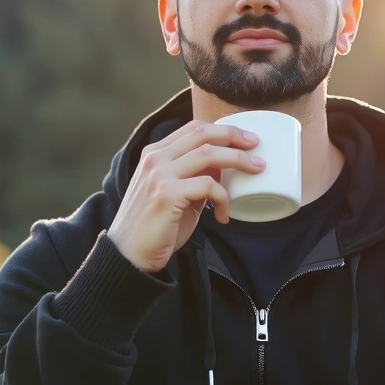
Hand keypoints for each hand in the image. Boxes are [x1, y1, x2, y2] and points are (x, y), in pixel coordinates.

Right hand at [107, 120, 264, 271]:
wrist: (128, 255)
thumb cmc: (155, 227)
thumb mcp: (173, 192)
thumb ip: (193, 176)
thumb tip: (223, 167)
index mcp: (155, 153)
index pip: (193, 128)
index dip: (223, 129)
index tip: (245, 138)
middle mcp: (155, 158)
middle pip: (202, 133)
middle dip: (234, 136)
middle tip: (256, 145)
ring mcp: (159, 174)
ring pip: (208, 154)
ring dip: (238, 160)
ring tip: (256, 170)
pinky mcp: (167, 194)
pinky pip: (208, 185)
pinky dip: (223, 198)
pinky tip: (223, 215)